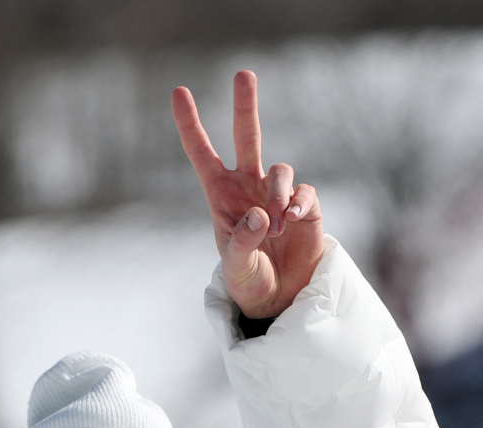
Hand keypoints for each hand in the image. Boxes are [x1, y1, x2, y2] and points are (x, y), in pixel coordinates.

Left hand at [173, 70, 322, 317]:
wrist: (279, 297)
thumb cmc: (247, 280)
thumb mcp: (235, 268)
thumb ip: (242, 242)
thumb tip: (260, 214)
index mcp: (220, 196)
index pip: (202, 155)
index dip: (190, 125)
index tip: (179, 92)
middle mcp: (248, 187)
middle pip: (246, 137)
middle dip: (244, 105)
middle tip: (243, 73)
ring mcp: (276, 193)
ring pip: (279, 170)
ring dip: (277, 195)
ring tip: (276, 228)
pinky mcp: (304, 205)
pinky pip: (303, 193)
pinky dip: (298, 204)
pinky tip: (291, 221)